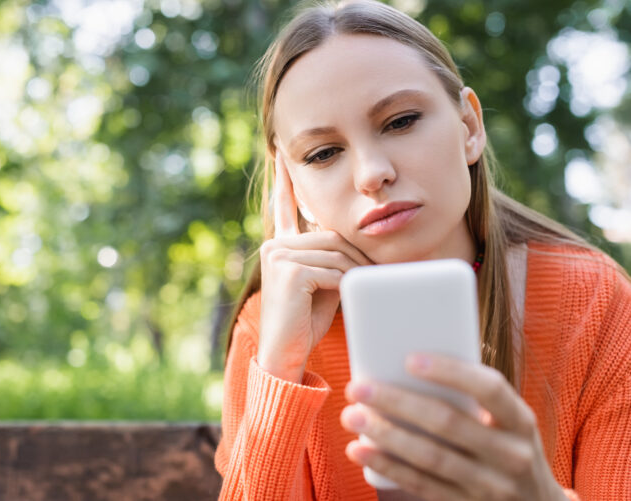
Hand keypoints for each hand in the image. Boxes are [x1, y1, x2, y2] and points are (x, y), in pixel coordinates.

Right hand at [257, 150, 373, 382]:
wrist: (285, 356)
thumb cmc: (306, 322)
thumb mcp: (323, 281)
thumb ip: (332, 257)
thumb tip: (359, 243)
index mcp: (280, 245)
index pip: (286, 206)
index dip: (285, 180)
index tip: (282, 153)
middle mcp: (275, 245)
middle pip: (331, 235)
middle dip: (355, 255)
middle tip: (373, 274)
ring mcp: (278, 256)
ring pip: (336, 252)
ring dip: (355, 273)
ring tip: (360, 292)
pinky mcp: (288, 271)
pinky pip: (333, 269)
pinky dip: (346, 283)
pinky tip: (344, 297)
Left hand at [340, 353, 567, 500]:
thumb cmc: (505, 443)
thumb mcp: (506, 420)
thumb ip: (469, 397)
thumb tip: (404, 362)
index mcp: (519, 420)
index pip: (489, 388)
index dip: (450, 372)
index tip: (409, 359)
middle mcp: (510, 454)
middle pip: (446, 423)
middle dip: (396, 402)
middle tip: (358, 387)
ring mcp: (489, 485)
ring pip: (429, 457)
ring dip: (384, 435)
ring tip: (351, 416)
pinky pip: (420, 484)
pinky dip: (387, 466)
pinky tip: (360, 450)